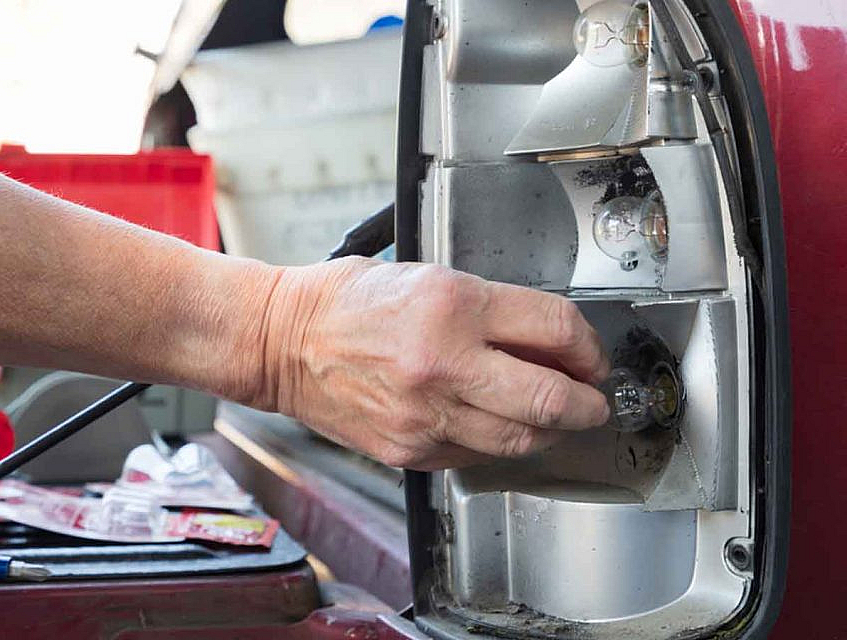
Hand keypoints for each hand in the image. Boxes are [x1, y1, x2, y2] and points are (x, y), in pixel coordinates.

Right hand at [254, 257, 611, 470]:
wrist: (282, 342)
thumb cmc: (345, 303)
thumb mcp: (427, 278)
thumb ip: (491, 309)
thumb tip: (547, 344)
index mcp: (452, 305)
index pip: (556, 328)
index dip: (588, 346)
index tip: (590, 355)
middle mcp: (444, 362)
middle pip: (551, 398)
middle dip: (588, 404)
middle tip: (593, 400)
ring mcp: (426, 413)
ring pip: (521, 438)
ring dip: (550, 429)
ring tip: (552, 416)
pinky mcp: (410, 449)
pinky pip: (476, 455)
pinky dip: (498, 442)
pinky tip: (495, 425)